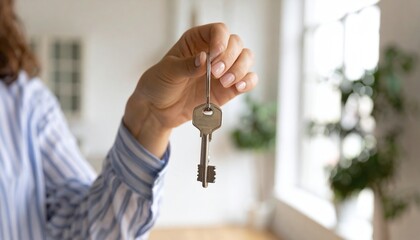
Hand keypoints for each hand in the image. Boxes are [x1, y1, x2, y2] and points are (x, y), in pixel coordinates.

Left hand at [123, 23, 257, 156]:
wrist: (159, 110)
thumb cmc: (160, 85)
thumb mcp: (168, 72)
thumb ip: (186, 66)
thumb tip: (204, 58)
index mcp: (197, 41)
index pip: (219, 30)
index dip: (221, 40)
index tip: (214, 55)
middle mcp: (213, 53)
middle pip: (236, 43)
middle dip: (230, 57)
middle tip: (216, 73)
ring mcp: (223, 71)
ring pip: (246, 59)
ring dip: (240, 69)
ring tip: (225, 82)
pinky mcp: (228, 89)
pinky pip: (248, 80)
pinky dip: (248, 82)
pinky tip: (238, 87)